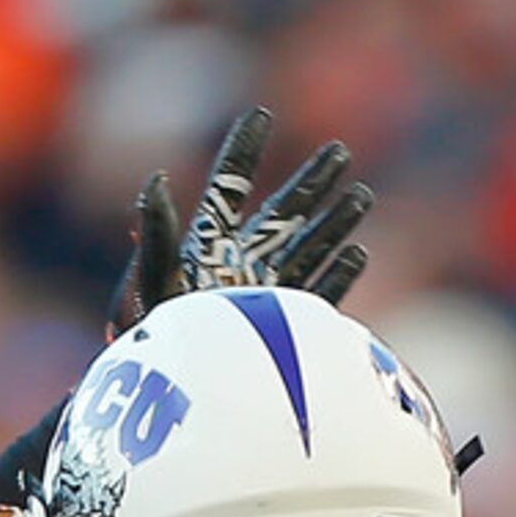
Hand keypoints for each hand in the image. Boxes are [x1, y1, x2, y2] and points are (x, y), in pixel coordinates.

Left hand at [107, 106, 372, 331]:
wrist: (182, 401)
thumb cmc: (157, 343)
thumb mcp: (153, 282)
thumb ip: (158, 234)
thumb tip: (156, 180)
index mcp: (203, 247)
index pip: (229, 188)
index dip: (243, 150)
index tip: (259, 114)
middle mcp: (236, 267)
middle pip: (281, 213)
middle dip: (311, 182)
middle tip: (339, 150)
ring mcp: (262, 297)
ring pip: (306, 248)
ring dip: (335, 221)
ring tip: (362, 193)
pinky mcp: (280, 330)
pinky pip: (317, 295)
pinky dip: (338, 275)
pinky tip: (357, 254)